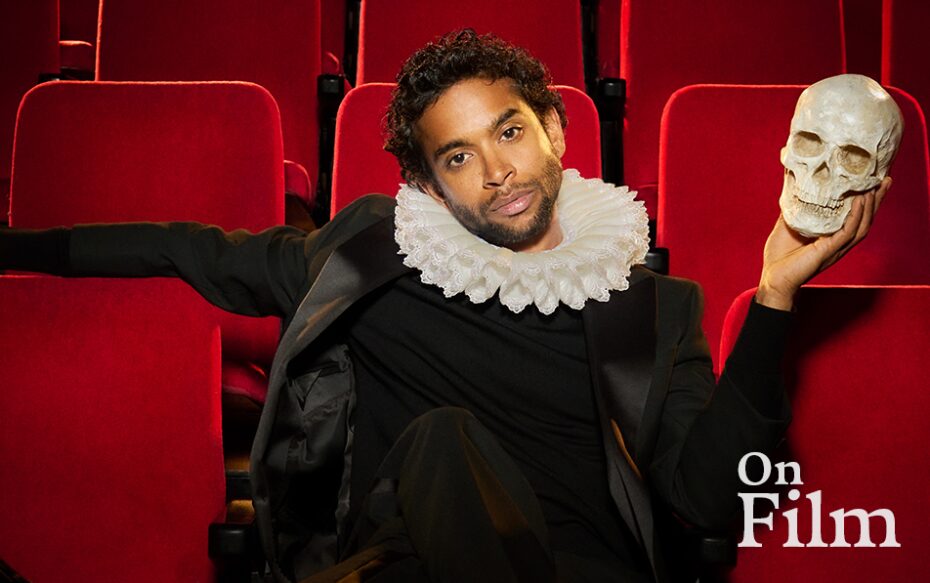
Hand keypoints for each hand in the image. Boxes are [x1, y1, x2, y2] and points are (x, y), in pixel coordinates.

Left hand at [756, 177, 891, 310]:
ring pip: (862, 226)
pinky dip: (856, 216)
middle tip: (886, 180)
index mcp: (831, 236)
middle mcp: (838, 242)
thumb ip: (794, 209)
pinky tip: (859, 202)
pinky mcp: (829, 251)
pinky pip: (848, 232)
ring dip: (870, 207)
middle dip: (876, 200)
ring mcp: (836, 247)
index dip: (865, 200)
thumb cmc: (778, 256)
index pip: (854, 216)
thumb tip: (793, 188)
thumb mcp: (786, 225)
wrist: (773, 278)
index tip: (871, 182)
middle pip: (865, 220)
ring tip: (875, 188)